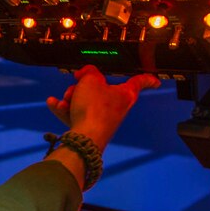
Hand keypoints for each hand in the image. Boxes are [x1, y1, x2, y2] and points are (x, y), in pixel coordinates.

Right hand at [45, 65, 160, 150]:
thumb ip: (88, 72)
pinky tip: (54, 103)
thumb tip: (84, 74)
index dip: (147, 79)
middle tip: (78, 85)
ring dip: (71, 98)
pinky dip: (64, 108)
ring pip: (86, 102)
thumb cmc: (94, 109)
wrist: (84, 138)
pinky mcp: (89, 128)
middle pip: (101, 89)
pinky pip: (76, 114)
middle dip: (84, 86)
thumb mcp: (90, 80)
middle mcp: (117, 108)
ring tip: (65, 99)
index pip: (140, 82)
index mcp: (125, 94)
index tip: (156, 80)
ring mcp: (102, 120)